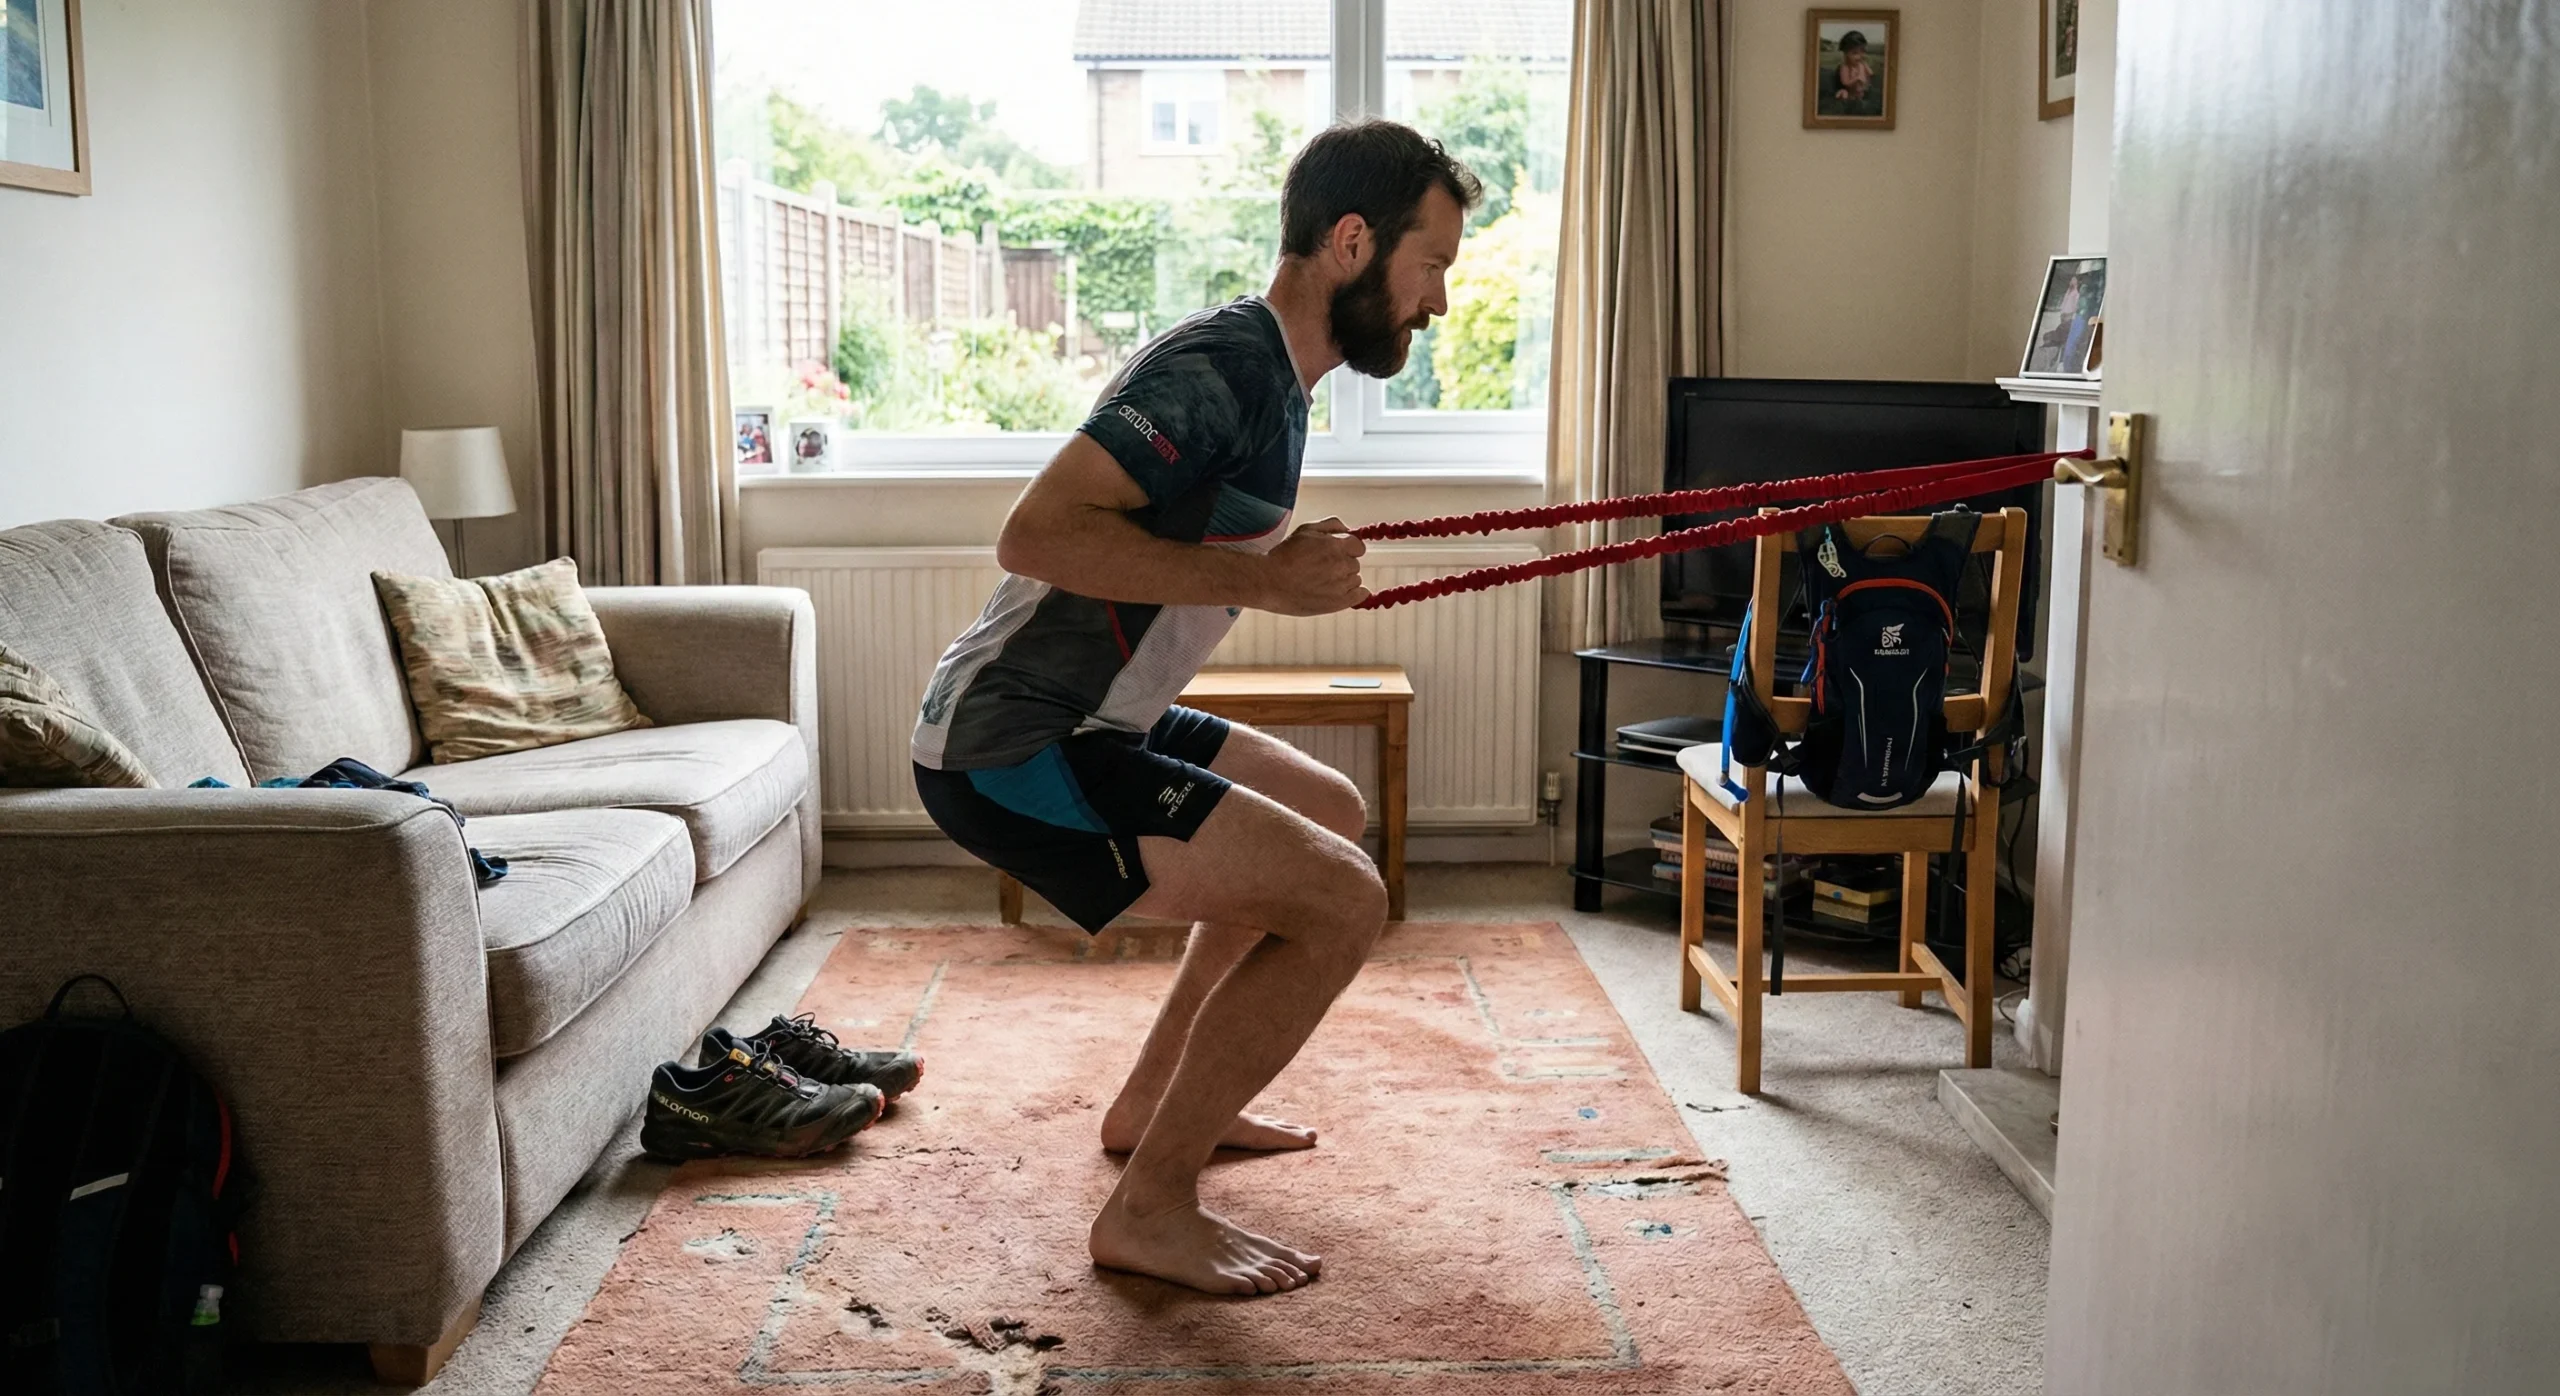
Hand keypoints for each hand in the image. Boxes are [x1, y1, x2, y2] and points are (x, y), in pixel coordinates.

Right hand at [1254, 518, 1368, 615]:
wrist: (1269, 582)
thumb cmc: (1284, 556)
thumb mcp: (1305, 530)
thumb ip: (1331, 525)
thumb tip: (1348, 529)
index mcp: (1335, 546)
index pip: (1358, 546)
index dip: (1348, 549)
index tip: (1336, 554)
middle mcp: (1341, 565)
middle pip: (1355, 564)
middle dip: (1342, 565)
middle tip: (1321, 569)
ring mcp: (1341, 585)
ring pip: (1355, 580)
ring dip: (1344, 580)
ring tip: (1321, 582)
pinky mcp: (1339, 602)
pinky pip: (1360, 596)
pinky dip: (1355, 594)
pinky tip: (1341, 593)